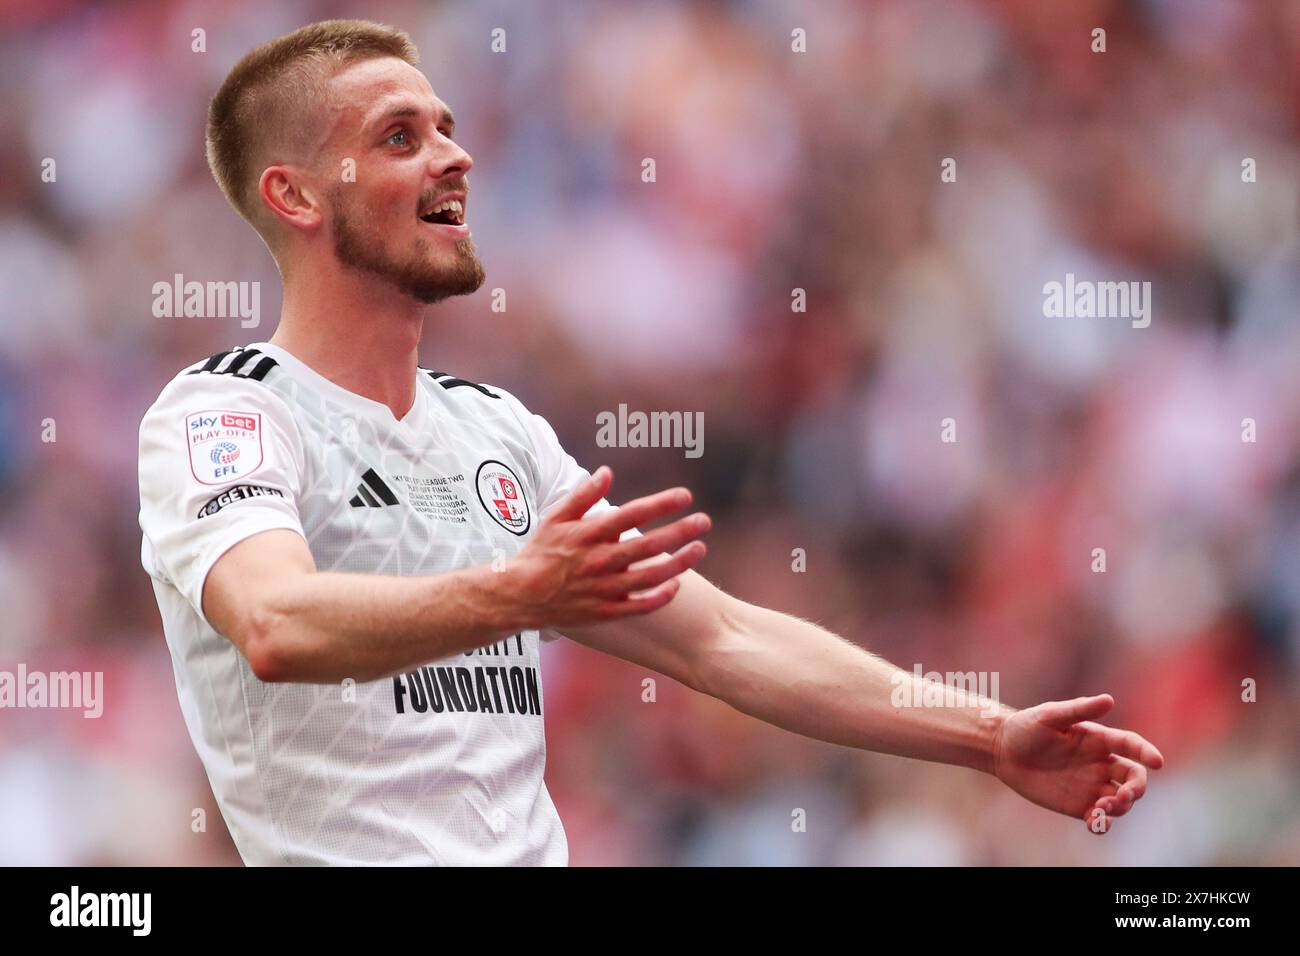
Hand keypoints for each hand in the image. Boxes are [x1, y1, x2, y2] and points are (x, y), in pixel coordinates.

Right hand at [501, 466, 710, 629]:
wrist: (519, 595)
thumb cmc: (540, 551)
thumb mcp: (556, 517)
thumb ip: (583, 495)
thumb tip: (607, 471)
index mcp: (589, 535)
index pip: (632, 514)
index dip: (661, 504)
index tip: (686, 495)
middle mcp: (599, 561)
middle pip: (647, 546)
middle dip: (679, 532)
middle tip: (704, 521)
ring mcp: (603, 589)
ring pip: (649, 577)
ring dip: (678, 563)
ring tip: (701, 548)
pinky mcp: (604, 612)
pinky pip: (638, 607)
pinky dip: (659, 597)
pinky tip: (677, 585)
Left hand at [991, 694, 1164, 833]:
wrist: (1002, 751)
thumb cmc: (1026, 727)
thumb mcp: (1050, 716)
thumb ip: (1079, 710)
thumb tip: (1109, 699)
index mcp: (1098, 740)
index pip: (1131, 745)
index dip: (1146, 752)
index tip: (1157, 762)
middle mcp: (1100, 763)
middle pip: (1134, 778)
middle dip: (1136, 789)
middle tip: (1121, 795)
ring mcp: (1091, 785)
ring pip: (1121, 800)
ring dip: (1120, 807)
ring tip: (1100, 807)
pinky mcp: (1078, 804)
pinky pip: (1100, 818)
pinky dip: (1103, 823)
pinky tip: (1094, 822)